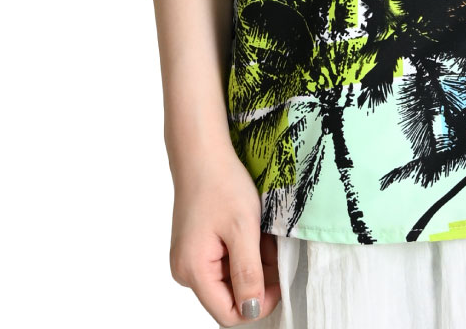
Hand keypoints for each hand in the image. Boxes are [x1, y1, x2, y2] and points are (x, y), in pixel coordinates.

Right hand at [168, 146, 280, 323]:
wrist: (202, 154)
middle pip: (229, 296)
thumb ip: (248, 273)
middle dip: (257, 277)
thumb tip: (252, 311)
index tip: (279, 280)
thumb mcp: (243, 229)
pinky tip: (251, 230)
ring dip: (252, 262)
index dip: (258, 303)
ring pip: (229, 278)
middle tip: (272, 248)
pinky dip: (242, 251)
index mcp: (193, 271)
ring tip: (262, 235)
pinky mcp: (195, 248)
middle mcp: (186, 271)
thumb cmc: (221, 184)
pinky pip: (223, 263)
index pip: (228, 313)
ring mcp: (189, 259)